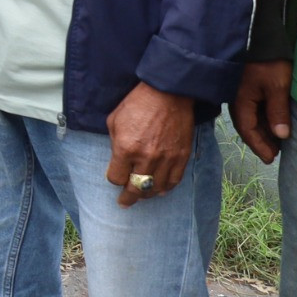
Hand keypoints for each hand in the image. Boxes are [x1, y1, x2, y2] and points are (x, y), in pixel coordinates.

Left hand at [106, 82, 195, 206]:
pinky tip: (161, 190)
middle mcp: (146, 158)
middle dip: (128, 197)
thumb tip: (117, 159)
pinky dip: (167, 188)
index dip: (113, 179)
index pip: (116, 177)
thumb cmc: (137, 104)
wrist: (168, 94)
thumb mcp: (114, 120)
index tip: (114, 177)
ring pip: (156, 188)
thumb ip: (114, 143)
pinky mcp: (182, 157)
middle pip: (136, 188)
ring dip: (147, 195)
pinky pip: (174, 181)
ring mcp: (166, 159)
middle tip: (124, 203)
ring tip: (142, 196)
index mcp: (125, 148)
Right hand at [233, 60, 294, 163]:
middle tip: (274, 154)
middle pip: (247, 127)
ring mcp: (239, 95)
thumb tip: (281, 136)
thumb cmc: (267, 63)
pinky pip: (252, 110)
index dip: (259, 146)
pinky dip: (262, 121)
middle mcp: (236, 101)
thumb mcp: (277, 88)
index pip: (248, 130)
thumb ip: (278, 112)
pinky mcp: (245, 89)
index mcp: (240, 103)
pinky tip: (271, 125)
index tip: (270, 159)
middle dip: (261, 142)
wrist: (259, 39)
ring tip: (276, 143)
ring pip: (250, 119)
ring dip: (262, 132)